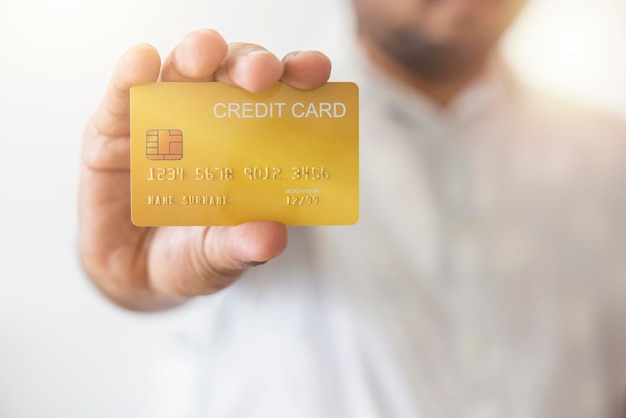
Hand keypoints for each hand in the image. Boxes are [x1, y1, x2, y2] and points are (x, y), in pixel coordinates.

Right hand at [79, 29, 330, 310]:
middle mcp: (210, 121)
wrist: (135, 277)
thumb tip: (272, 237)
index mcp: (250, 144)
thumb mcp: (221, 258)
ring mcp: (163, 120)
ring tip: (204, 55)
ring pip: (182, 71)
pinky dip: (132, 76)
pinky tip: (142, 62)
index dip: (299, 76)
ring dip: (197, 55)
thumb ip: (243, 247)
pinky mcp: (114, 130)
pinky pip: (124, 96)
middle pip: (233, 74)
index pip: (280, 98)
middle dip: (250, 64)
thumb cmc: (191, 256)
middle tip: (261, 74)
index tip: (314, 71)